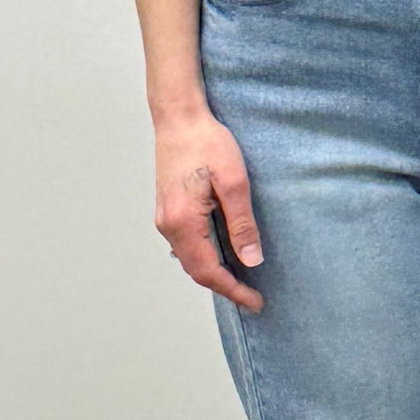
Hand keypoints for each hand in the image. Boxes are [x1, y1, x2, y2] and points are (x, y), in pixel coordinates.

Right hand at [153, 105, 263, 309]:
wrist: (179, 117)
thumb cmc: (206, 142)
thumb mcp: (235, 182)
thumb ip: (242, 225)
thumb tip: (251, 261)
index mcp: (183, 221)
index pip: (208, 270)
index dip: (233, 290)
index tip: (255, 302)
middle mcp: (168, 225)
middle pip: (196, 270)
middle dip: (225, 286)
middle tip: (252, 296)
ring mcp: (165, 218)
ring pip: (190, 258)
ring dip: (214, 272)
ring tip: (242, 280)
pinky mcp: (169, 210)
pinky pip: (187, 244)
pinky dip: (205, 256)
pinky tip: (224, 254)